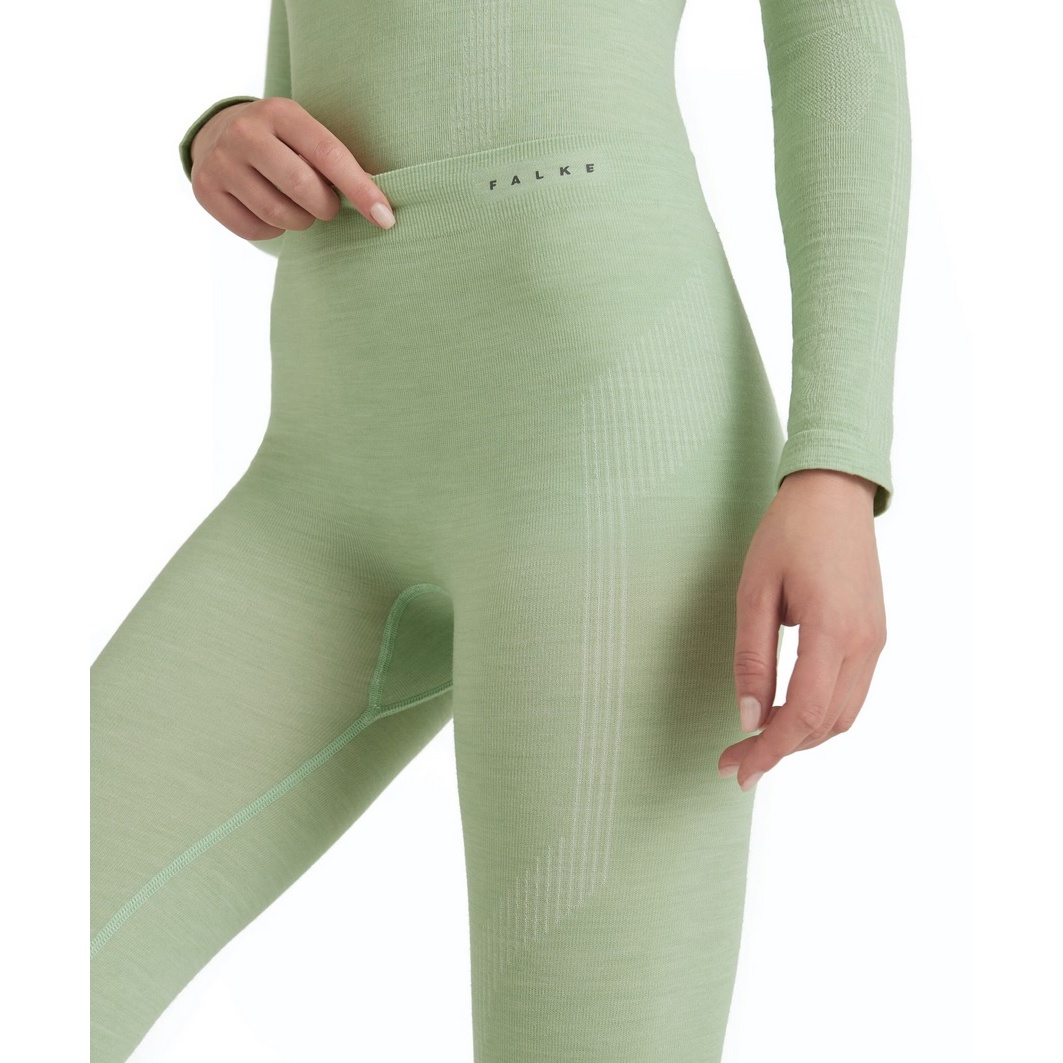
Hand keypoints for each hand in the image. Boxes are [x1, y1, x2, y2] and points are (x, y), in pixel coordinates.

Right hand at [187, 97, 397, 243]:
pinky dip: (273, 230)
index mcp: (280, 111)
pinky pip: (255, 230)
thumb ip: (338, 162)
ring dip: (300, 221)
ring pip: (279, 215)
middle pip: (302, 189)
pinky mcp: (205, 189)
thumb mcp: (306, 136)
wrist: (219, 135)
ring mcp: (221, 161)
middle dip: (326, 207)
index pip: (329, 154)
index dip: (361, 190)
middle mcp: (245, 132)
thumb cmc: (283, 144)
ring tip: (298, 207)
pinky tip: (269, 211)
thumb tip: (382, 205)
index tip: (385, 218)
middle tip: (327, 206)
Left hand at [719, 468, 886, 790]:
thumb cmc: (788, 533)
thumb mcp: (754, 591)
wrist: (834, 492)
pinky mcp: (874, 635)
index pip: (806, 712)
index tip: (737, 768)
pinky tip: (786, 713)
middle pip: (827, 724)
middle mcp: (865, 643)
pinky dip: (819, 714)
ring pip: (843, 715)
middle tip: (734, 760)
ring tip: (756, 742)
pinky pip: (851, 693)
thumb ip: (752, 658)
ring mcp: (876, 641)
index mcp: (835, 630)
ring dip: (801, 736)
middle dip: (781, 750)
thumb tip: (749, 718)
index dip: (771, 748)